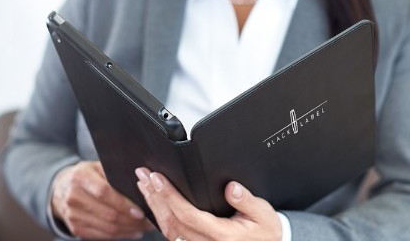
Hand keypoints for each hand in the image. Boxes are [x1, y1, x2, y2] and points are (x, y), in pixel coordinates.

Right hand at [50, 160, 154, 238]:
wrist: (62, 188)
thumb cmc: (88, 175)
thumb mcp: (98, 166)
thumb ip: (115, 173)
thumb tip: (143, 182)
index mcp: (80, 177)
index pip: (104, 193)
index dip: (124, 203)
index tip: (141, 210)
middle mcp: (73, 197)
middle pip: (108, 214)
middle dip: (132, 220)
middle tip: (149, 221)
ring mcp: (73, 215)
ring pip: (107, 228)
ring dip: (129, 230)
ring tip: (144, 227)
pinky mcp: (75, 228)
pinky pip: (102, 236)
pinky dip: (120, 236)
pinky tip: (132, 232)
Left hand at [135, 167, 281, 240]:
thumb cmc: (265, 231)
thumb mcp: (263, 214)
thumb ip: (246, 201)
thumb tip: (231, 187)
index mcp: (221, 236)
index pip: (187, 215)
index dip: (169, 196)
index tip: (157, 179)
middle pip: (171, 221)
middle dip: (155, 196)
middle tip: (144, 174)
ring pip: (168, 228)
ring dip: (155, 204)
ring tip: (145, 184)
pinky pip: (172, 232)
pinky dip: (161, 215)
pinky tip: (156, 202)